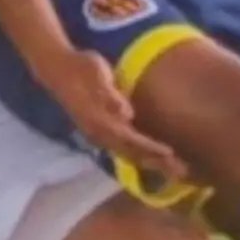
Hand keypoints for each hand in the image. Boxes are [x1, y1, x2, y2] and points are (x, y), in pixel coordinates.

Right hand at [43, 49, 186, 182]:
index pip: (130, 139)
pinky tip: (151, 159)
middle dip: (157, 163)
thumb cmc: (81, 67)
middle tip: (182, 172)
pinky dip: (139, 156)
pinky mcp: (100, 132)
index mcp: (100, 120)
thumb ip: (109, 93)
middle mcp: (99, 133)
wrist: (57, 69)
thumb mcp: (95, 72)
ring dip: (150, 163)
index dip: (150, 148)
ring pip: (128, 155)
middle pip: (131, 153)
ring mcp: (98, 135)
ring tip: (172, 170)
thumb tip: (125, 112)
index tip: (170, 154)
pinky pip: (123, 150)